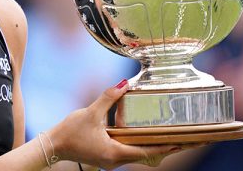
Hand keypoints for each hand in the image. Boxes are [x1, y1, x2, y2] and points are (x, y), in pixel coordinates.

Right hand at [48, 80, 192, 169]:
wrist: (53, 146)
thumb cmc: (70, 132)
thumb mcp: (90, 112)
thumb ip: (108, 98)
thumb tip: (124, 82)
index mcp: (116, 152)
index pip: (149, 151)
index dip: (168, 146)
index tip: (185, 141)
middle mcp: (117, 160)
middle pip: (149, 155)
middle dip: (169, 147)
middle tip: (189, 139)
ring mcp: (112, 160)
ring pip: (140, 155)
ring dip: (157, 147)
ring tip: (175, 138)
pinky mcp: (107, 156)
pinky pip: (131, 152)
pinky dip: (143, 145)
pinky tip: (149, 137)